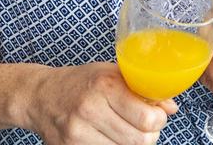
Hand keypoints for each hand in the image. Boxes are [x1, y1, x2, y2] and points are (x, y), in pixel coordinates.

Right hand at [24, 62, 176, 144]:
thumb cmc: (81, 83)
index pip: (147, 118)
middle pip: (140, 141)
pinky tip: (110, 138)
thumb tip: (171, 108)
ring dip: (132, 144)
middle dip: (149, 136)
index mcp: (105, 85)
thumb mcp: (112, 74)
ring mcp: (78, 133)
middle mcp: (90, 109)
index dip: (158, 120)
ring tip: (126, 131)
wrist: (41, 96)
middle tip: (144, 126)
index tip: (156, 115)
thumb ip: (142, 89)